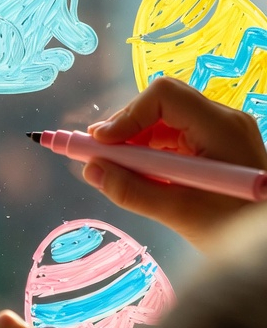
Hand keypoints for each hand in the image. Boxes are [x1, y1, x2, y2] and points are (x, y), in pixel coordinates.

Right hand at [84, 76, 266, 248]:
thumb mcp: (181, 214)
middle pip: (162, 103)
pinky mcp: (215, 144)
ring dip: (135, 141)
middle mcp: (223, 120)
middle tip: (98, 155)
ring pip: (164, 119)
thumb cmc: (237, 231)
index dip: (128, 114)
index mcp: (221, 128)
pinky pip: (174, 136)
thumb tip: (91, 170)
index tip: (101, 143)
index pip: (164, 96)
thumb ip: (133, 191)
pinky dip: (151, 152)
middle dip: (126, 127)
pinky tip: (140, 174)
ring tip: (116, 169)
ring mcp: (220, 131)